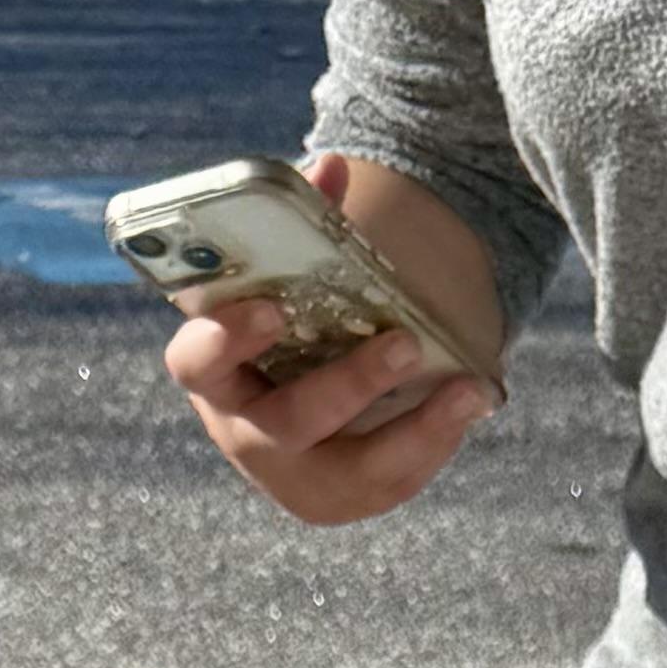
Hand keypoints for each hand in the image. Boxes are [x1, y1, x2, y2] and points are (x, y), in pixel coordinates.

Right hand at [161, 152, 498, 527]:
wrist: (305, 404)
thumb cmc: (287, 329)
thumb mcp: (291, 282)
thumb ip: (307, 226)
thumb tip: (330, 166)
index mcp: (212, 369)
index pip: (196, 360)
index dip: (227, 338)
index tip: (273, 306)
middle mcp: (242, 430)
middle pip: (286, 421)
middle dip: (349, 383)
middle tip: (404, 341)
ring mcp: (290, 475)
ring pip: (351, 469)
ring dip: (415, 428)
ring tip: (470, 388)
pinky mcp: (337, 501)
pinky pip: (390, 483)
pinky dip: (435, 443)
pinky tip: (470, 404)